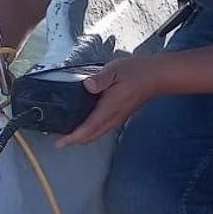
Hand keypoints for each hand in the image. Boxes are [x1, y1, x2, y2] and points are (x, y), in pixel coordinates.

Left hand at [54, 55, 169, 147]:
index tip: (59, 143)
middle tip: (58, 138)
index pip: (89, 128)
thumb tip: (88, 85)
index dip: (73, 137)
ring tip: (66, 132)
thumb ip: (100, 78)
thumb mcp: (115, 70)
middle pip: (90, 136)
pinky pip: (101, 129)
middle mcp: (113, 118)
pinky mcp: (119, 116)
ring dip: (81, 136)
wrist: (155, 77)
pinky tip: (83, 122)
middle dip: (74, 140)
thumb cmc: (136, 72)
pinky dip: (89, 131)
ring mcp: (117, 119)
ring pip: (96, 134)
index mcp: (109, 109)